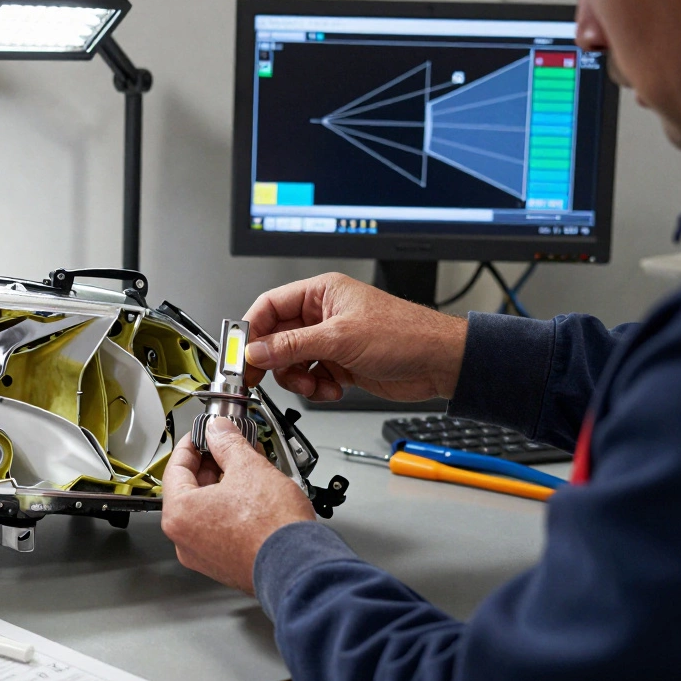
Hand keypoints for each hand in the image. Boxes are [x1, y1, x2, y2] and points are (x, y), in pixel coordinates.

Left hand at [161, 418, 316, 593]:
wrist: (300, 567)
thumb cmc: (273, 528)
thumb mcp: (249, 467)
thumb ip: (228, 443)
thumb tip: (219, 430)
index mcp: (179, 514)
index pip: (175, 468)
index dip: (191, 444)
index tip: (203, 434)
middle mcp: (184, 540)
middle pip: (189, 490)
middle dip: (211, 464)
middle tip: (227, 446)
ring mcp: (203, 556)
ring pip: (206, 510)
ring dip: (223, 485)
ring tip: (246, 467)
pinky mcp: (224, 565)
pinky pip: (219, 528)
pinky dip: (230, 509)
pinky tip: (252, 494)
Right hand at [244, 273, 467, 402]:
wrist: (439, 363)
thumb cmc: (405, 334)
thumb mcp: (340, 338)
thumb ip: (292, 345)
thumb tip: (257, 350)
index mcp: (320, 293)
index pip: (270, 306)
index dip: (251, 329)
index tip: (240, 353)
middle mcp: (322, 314)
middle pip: (276, 337)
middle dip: (273, 360)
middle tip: (259, 378)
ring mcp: (330, 340)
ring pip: (291, 362)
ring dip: (297, 378)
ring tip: (314, 384)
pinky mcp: (340, 363)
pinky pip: (311, 376)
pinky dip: (317, 387)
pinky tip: (333, 387)